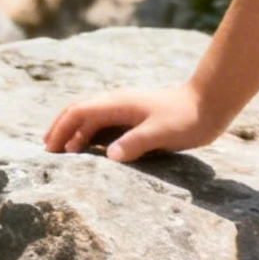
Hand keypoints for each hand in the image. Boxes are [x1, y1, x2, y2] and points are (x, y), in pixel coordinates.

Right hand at [42, 82, 219, 163]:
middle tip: (47, 150)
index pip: (79, 113)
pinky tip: (91, 148)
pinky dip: (90, 134)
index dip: (61, 129)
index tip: (49, 149)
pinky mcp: (136, 117)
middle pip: (80, 112)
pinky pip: (105, 124)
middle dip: (61, 129)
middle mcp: (118, 103)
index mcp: (119, 104)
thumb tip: (110, 155)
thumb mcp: (163, 133)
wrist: (210, 103)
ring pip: (91, 118)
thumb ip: (136, 143)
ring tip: (63, 151)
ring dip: (75, 132)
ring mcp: (127, 109)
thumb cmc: (188, 118)